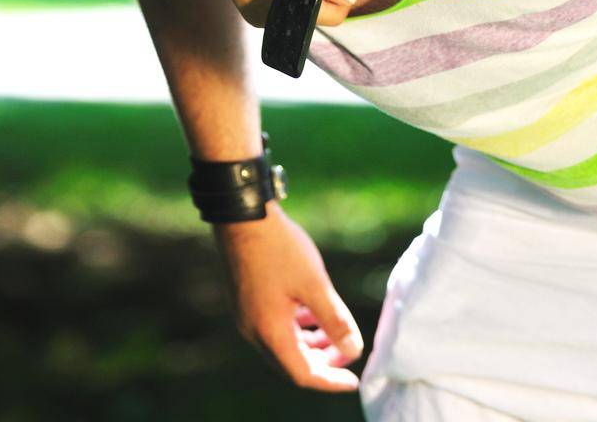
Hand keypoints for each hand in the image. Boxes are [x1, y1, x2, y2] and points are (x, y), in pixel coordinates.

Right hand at [215, 206, 363, 390]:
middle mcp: (253, 330)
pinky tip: (309, 312)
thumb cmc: (279, 247)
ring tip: (332, 332)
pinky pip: (272, 326)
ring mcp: (246, 314)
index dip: (330, 381)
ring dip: (309, 344)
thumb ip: (335, 320)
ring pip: (281, 344)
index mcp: (269, 332)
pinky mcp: (245, 299)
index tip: (353, 380)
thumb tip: (353, 351)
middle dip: (321, 363)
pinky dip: (295, 327)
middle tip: (346, 354)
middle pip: (290, 363)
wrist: (243, 214)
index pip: (302, 374)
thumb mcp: (314, 283)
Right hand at [228, 0, 356, 29]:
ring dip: (298, 3)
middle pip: (313, 17)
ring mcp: (266, 25)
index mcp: (301, 16)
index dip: (342, 4)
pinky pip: (274, 14)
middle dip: (319, 2)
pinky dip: (279, 3)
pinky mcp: (252, 18)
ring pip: (292, 16)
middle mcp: (285, 26)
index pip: (335, 18)